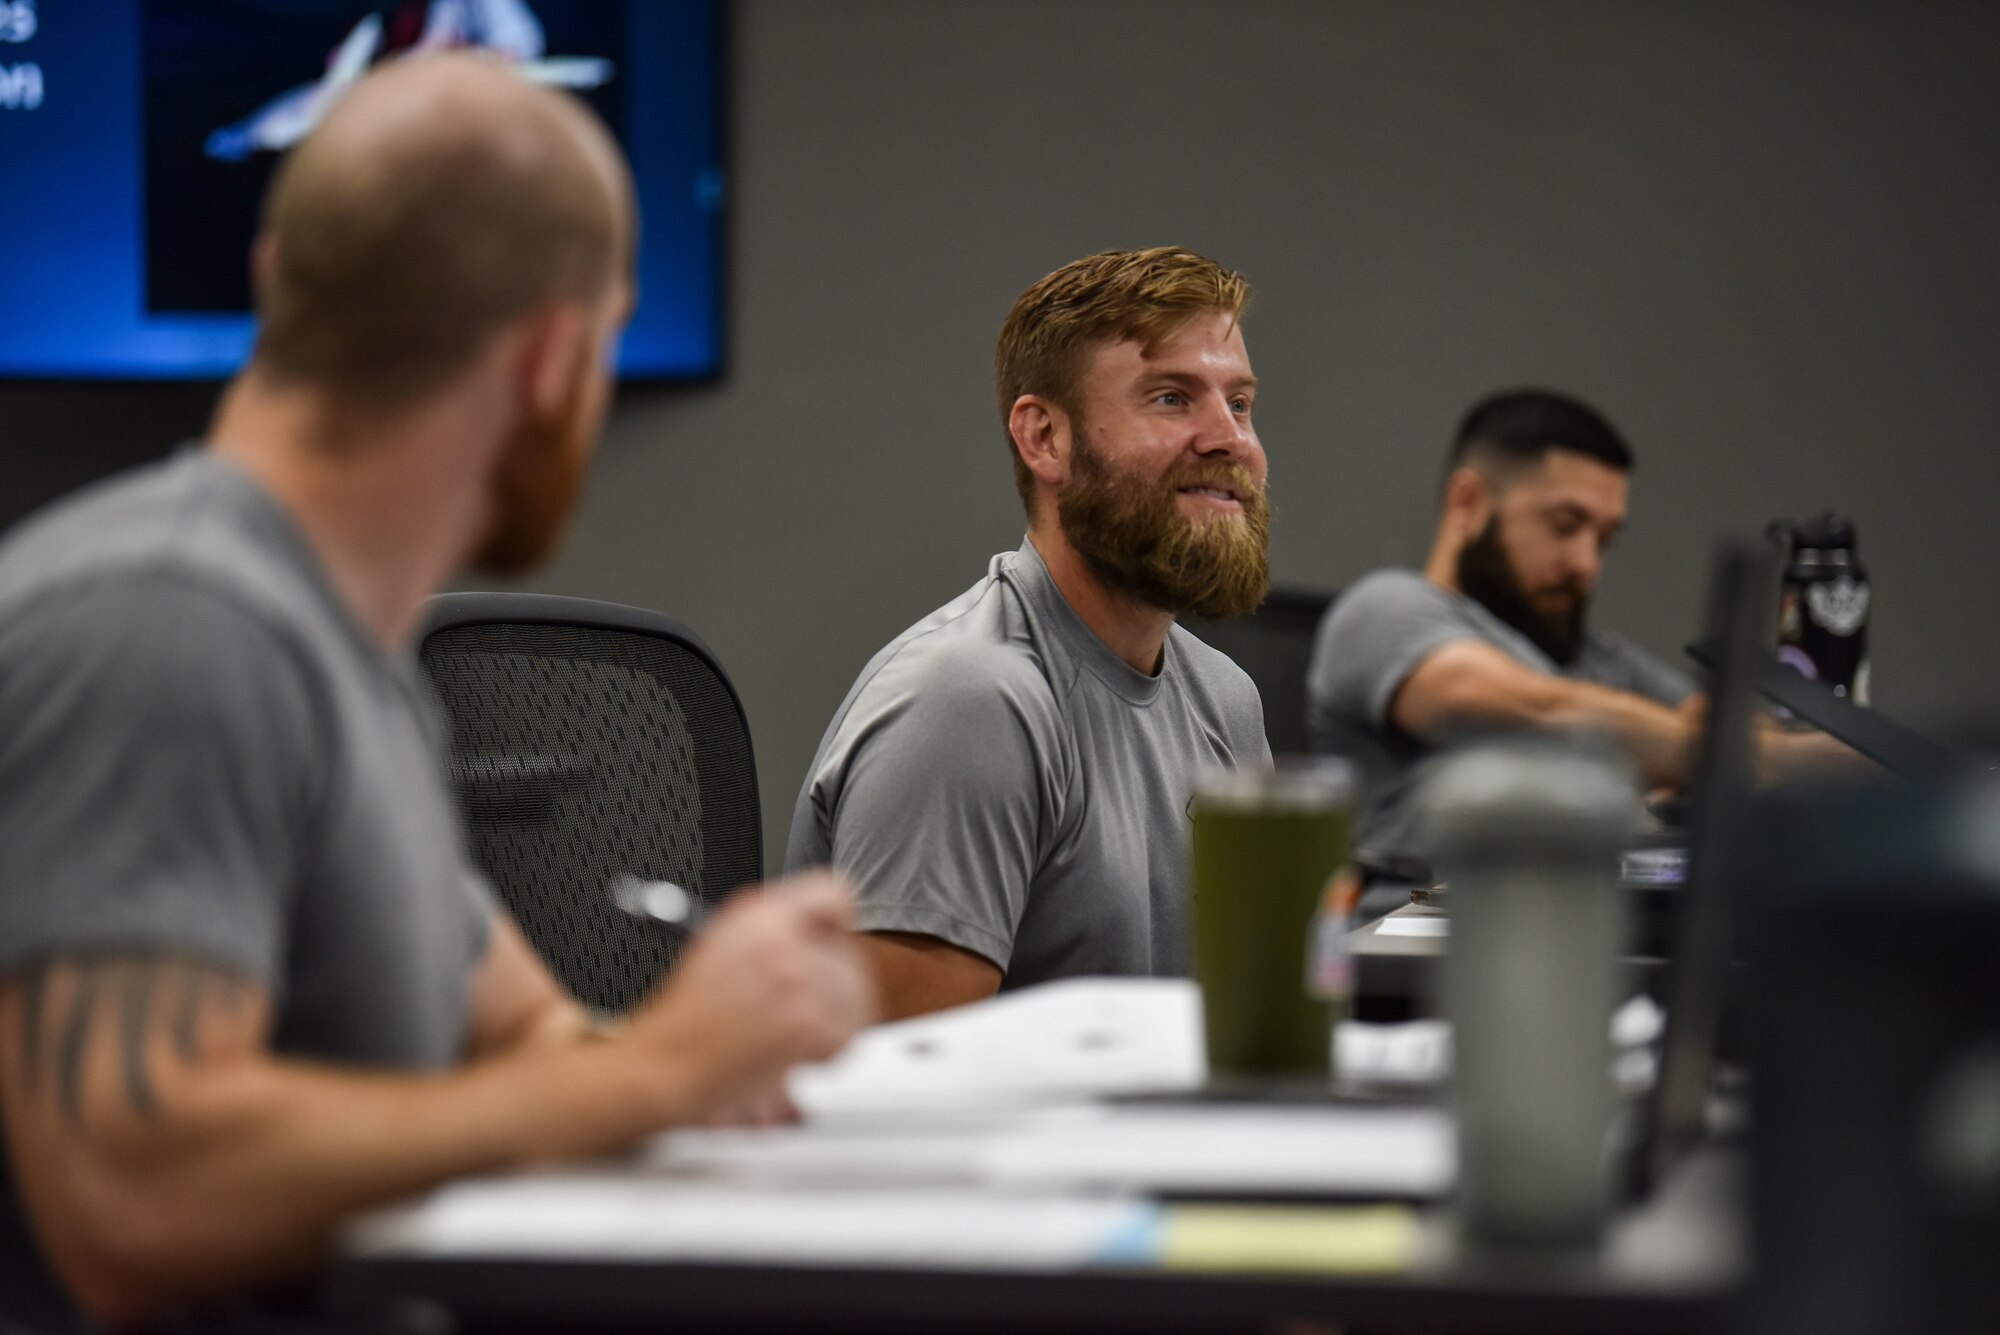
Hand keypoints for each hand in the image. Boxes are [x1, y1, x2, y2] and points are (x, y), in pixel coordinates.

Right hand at [624, 871, 875, 1122]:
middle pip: (847, 952)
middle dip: (833, 980)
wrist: (667, 1065)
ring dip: (833, 1018)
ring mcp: (799, 983)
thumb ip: (773, 926)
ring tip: (799, 1031)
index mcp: (760, 915)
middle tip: (815, 1001)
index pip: (833, 893)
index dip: (835, 921)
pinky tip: (799, 1051)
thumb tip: (817, 924)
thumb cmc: (688, 1018)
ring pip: (854, 993)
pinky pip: (848, 1032)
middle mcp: (782, 943)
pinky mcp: (809, 1025)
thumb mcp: (722, 944)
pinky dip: (829, 1049)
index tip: (834, 940)